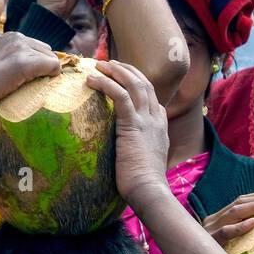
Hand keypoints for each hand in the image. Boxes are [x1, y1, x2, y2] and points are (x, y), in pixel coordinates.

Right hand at [0, 31, 60, 124]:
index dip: (35, 62)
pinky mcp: (25, 62)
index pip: (34, 46)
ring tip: (35, 86)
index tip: (30, 77)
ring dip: (47, 73)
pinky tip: (44, 84)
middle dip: (43, 66)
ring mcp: (20, 48)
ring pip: (51, 58)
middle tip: (35, 83)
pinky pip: (53, 66)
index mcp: (6, 37)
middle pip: (45, 50)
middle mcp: (14, 37)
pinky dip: (53, 76)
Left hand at [85, 59, 168, 205]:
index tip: (121, 75)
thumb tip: (123, 145)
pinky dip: (107, 84)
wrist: (149, 190)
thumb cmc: (142, 182)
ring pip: (134, 84)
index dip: (136, 81)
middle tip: (109, 63)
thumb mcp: (144, 157)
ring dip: (116, 71)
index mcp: (160, 124)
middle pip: (144, 83)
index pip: (150, 94)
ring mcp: (147, 120)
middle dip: (126, 69)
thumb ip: (138, 145)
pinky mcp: (133, 125)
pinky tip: (93, 80)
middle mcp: (156, 118)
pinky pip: (121, 96)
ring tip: (99, 65)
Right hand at [203, 192, 253, 246]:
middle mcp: (212, 220)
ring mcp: (210, 229)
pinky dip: (241, 226)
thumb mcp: (225, 242)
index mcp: (216, 219)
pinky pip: (226, 231)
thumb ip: (237, 232)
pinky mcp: (210, 241)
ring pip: (233, 212)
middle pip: (238, 203)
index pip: (238, 201)